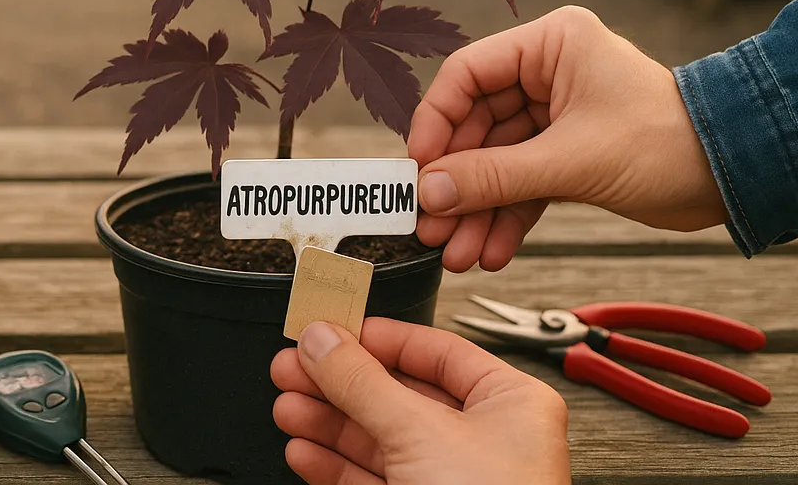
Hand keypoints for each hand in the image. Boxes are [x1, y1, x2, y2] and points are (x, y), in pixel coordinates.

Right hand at [271, 319, 569, 484]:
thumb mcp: (418, 431)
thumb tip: (323, 340)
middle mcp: (484, 441)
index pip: (434, 351)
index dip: (376, 338)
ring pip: (378, 439)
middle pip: (396, 394)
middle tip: (293, 366)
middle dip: (337, 383)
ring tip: (287, 407)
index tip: (330, 329)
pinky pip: (372, 480)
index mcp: (509, 404)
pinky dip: (334, 466)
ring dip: (327, 424)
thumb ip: (362, 381)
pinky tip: (304, 452)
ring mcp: (450, 480)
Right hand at [408, 6, 725, 270]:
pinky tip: (490, 249)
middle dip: (456, 182)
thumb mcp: (571, 161)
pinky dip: (506, 216)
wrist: (735, 177)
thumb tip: (431, 191)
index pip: (467, 74)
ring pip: (496, 162)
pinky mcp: (567, 152)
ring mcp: (556, 114)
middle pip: (475, 125)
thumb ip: (495, 176)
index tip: (418, 167)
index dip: (435, 122)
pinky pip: (522, 183)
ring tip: (456, 252)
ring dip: (476, 209)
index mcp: (550, 45)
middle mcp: (548, 72)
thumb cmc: (670, 143)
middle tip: (430, 223)